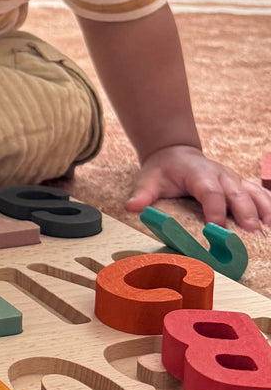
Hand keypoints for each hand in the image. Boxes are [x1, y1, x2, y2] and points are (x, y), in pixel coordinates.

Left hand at [126, 144, 270, 231]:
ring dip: (263, 212)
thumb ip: (143, 194)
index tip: (216, 230)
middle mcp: (222, 176)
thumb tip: (132, 208)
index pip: (210, 193)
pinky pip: (261, 195)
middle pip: (237, 195)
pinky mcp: (242, 185)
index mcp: (200, 174)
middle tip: (252, 236)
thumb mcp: (149, 179)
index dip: (215, 211)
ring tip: (268, 233)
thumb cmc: (164, 170)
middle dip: (245, 215)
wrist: (176, 153)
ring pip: (254, 194)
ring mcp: (235, 180)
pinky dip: (270, 208)